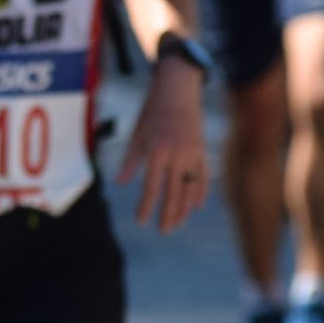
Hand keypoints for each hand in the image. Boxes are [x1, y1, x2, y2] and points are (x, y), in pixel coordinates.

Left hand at [117, 64, 209, 234]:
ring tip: (178, 224)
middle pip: (174, 193)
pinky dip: (200, 192)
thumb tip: (120, 183)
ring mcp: (192, 154)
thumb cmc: (152, 111)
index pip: (151, 187)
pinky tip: (196, 206)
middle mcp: (177, 156)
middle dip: (168, 214)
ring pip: (190, 188)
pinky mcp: (202, 151)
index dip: (146, 206)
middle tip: (164, 231)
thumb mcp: (137, 134)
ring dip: (184, 208)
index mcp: (158, 152)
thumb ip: (130, 161)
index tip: (141, 221)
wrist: (178, 91)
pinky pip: (203, 177)